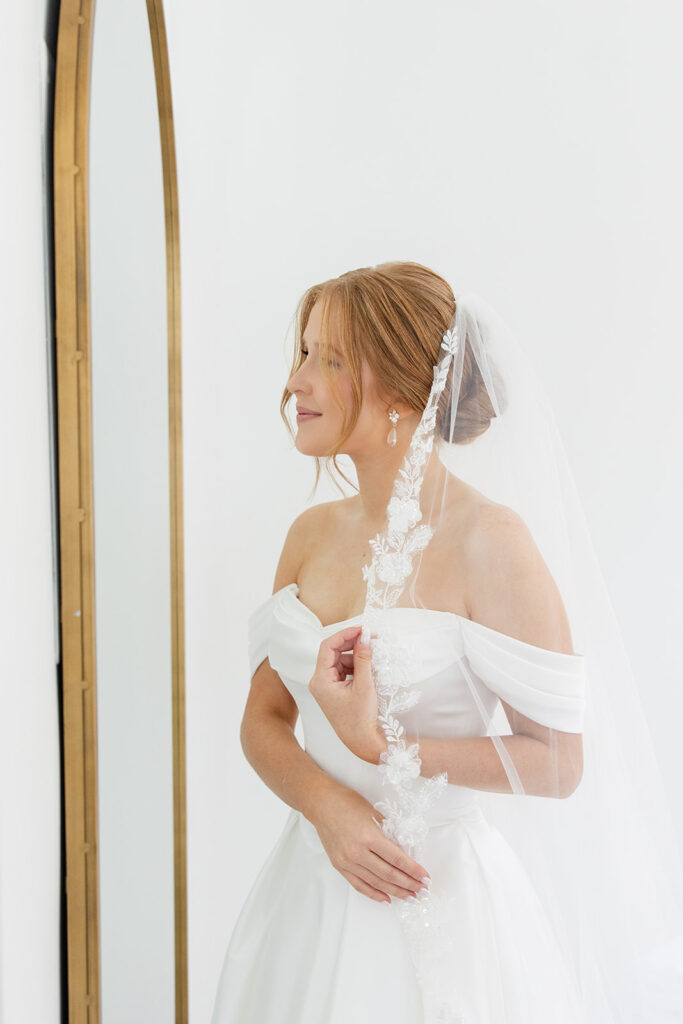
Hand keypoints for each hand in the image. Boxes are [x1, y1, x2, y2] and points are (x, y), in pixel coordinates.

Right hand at [307, 782, 430, 903]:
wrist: (322, 804)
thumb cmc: (348, 803)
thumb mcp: (374, 814)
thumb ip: (388, 834)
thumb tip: (403, 852)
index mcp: (369, 836)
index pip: (397, 858)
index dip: (413, 870)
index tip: (425, 876)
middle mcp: (358, 852)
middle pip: (389, 874)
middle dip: (408, 883)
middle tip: (421, 889)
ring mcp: (347, 861)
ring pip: (376, 882)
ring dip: (395, 891)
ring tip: (409, 895)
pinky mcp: (339, 866)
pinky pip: (359, 885)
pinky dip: (374, 893)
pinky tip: (386, 898)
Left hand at [309, 625, 386, 762]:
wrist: (362, 742)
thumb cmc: (361, 718)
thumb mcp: (364, 685)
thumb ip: (364, 659)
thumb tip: (365, 637)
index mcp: (320, 680)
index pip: (327, 647)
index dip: (344, 634)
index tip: (362, 629)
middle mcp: (319, 681)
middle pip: (333, 652)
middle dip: (352, 644)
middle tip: (371, 638)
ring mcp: (327, 686)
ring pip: (341, 660)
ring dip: (356, 656)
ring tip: (374, 656)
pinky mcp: (335, 690)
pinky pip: (344, 670)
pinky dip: (356, 666)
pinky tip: (369, 667)